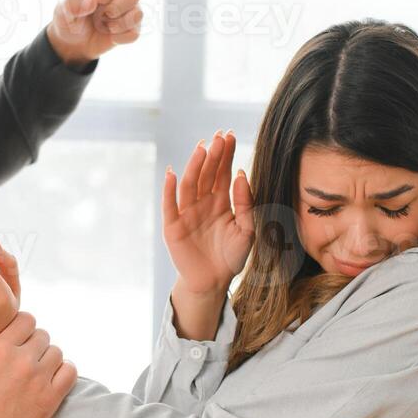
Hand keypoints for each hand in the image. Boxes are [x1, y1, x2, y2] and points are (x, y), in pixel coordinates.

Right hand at [0, 311, 76, 417]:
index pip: (26, 319)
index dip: (22, 326)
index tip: (18, 337)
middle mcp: (21, 360)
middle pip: (42, 335)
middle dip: (33, 343)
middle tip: (25, 356)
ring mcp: (38, 379)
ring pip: (56, 352)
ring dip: (47, 358)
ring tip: (37, 369)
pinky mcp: (50, 398)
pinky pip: (69, 371)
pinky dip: (63, 371)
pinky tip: (52, 377)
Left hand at [46, 0, 142, 67]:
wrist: (73, 43)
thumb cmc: (69, 19)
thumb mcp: (63, 10)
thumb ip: (72, 3)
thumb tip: (91, 3)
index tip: (90, 5)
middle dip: (113, 9)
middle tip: (99, 15)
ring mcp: (129, 6)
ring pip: (138, 13)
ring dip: (118, 24)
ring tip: (104, 25)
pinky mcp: (133, 25)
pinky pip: (134, 33)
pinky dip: (119, 38)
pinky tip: (110, 35)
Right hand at [163, 130, 254, 296]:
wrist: (213, 282)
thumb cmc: (231, 257)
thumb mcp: (248, 230)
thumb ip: (246, 204)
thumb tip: (241, 175)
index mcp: (220, 202)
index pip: (222, 173)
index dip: (225, 155)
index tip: (229, 136)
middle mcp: (202, 203)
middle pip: (206, 174)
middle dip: (212, 155)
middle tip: (218, 136)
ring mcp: (186, 213)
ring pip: (189, 185)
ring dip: (194, 166)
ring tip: (201, 149)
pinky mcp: (173, 226)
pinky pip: (170, 205)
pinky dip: (169, 189)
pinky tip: (172, 173)